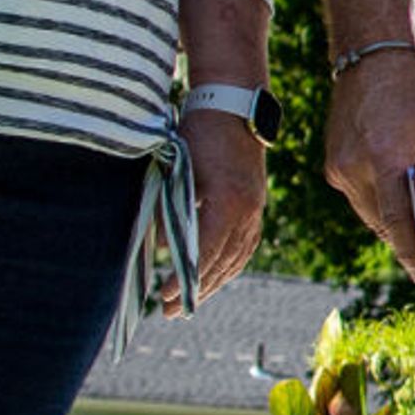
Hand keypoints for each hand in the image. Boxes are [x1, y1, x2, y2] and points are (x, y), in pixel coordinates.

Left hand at [179, 109, 267, 310]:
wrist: (234, 104)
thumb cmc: (200, 131)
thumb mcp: (179, 168)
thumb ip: (169, 207)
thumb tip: (158, 244)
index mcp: (229, 202)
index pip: (205, 253)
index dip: (185, 278)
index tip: (165, 295)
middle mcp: (248, 211)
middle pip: (222, 263)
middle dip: (196, 290)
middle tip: (170, 310)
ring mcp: (256, 209)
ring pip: (236, 259)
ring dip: (213, 283)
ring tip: (191, 300)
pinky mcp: (257, 205)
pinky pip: (246, 247)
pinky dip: (229, 266)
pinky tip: (216, 276)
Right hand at [321, 48, 414, 286]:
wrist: (371, 63)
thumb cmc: (413, 99)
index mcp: (384, 161)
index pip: (397, 222)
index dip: (410, 252)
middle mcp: (354, 169)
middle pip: (380, 223)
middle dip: (403, 242)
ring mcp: (338, 167)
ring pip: (367, 213)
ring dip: (389, 223)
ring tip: (414, 233)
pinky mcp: (332, 164)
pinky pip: (357, 196)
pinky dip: (376, 203)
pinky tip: (394, 200)